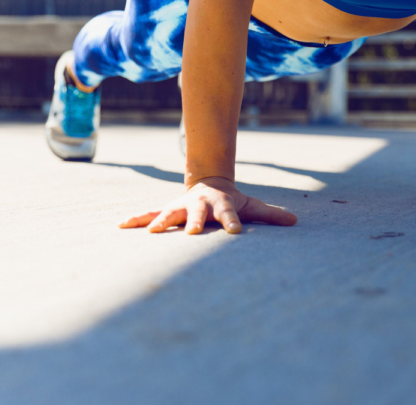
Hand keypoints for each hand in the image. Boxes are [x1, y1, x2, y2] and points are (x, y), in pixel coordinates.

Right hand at [119, 176, 297, 233]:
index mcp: (221, 205)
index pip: (229, 215)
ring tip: (151, 232)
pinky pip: (148, 215)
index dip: (232, 222)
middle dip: (194, 221)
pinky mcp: (166, 211)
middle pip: (197, 213)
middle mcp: (199, 205)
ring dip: (160, 222)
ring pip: (169, 213)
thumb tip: (295, 221)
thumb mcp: (251, 206)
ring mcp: (181, 207)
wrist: (209, 183)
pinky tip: (120, 226)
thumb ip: (271, 215)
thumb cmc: (232, 202)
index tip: (234, 232)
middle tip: (191, 232)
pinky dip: (136, 220)